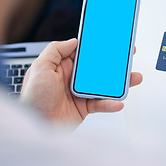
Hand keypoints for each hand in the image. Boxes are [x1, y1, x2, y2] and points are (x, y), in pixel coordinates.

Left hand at [20, 39, 142, 126]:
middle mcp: (73, 78)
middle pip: (98, 67)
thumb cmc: (32, 98)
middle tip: (127, 55)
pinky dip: (110, 103)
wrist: (34, 125)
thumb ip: (55, 50)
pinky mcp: (84, 107)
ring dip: (119, 82)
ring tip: (133, 77)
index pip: (83, 53)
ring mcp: (80, 93)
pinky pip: (101, 104)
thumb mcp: (40, 68)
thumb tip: (73, 41)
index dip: (96, 46)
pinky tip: (118, 102)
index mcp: (62, 66)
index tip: (110, 40)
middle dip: (113, 62)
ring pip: (104, 85)